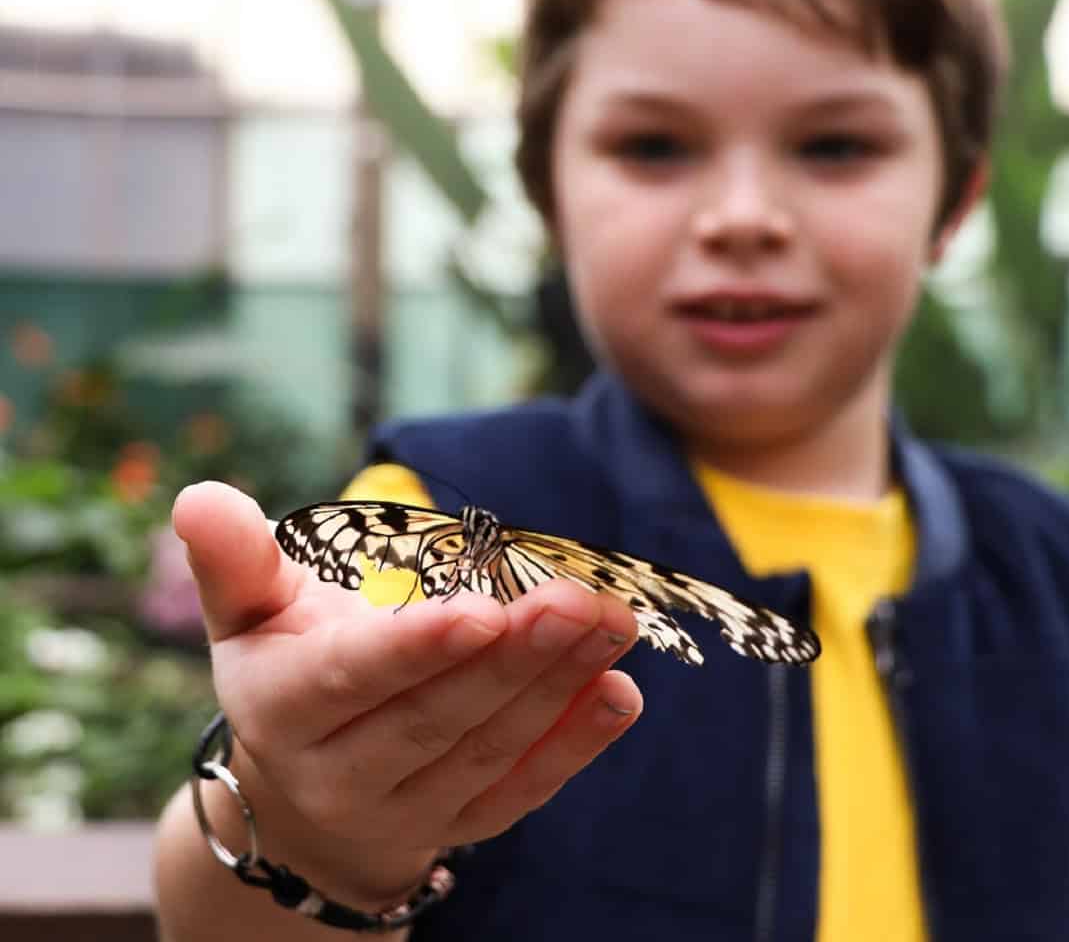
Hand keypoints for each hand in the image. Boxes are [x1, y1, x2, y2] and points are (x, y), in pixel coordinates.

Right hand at [173, 481, 641, 905]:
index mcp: (284, 709)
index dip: (418, 649)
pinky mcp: (462, 824)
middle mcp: (341, 775)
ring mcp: (408, 810)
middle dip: (514, 657)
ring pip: (489, 751)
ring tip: (612, 624)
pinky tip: (619, 695)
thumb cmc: (287, 664)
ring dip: (558, 687)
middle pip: (438, 716)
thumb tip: (197, 494)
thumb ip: (233, 558)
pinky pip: (520, 792)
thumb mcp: (251, 611)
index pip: (353, 680)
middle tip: (579, 599)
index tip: (484, 608)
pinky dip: (574, 746)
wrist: (308, 781)